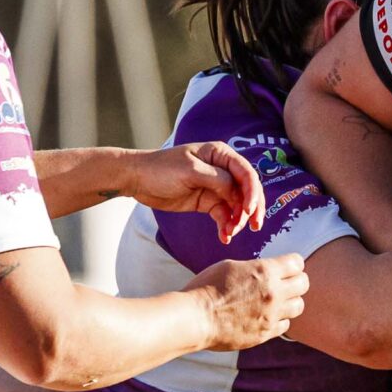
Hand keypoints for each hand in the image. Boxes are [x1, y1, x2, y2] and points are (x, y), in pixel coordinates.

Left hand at [128, 142, 267, 240]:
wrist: (137, 179)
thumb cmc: (161, 168)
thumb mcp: (190, 171)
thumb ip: (217, 180)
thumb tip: (237, 192)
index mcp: (220, 155)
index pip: (246, 173)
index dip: (252, 192)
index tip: (248, 210)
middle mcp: (222, 170)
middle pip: (247, 191)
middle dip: (251, 209)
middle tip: (253, 227)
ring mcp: (215, 187)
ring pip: (237, 206)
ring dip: (238, 221)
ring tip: (230, 234)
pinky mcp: (207, 202)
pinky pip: (224, 215)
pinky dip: (226, 226)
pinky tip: (224, 237)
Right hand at [189, 253, 307, 349]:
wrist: (195, 318)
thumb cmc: (206, 288)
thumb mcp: (231, 266)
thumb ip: (256, 269)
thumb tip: (269, 272)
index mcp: (265, 271)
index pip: (297, 262)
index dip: (292, 263)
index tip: (286, 267)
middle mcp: (274, 292)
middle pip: (304, 284)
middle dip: (296, 281)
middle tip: (285, 283)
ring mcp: (271, 315)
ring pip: (299, 306)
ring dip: (290, 302)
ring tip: (277, 301)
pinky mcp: (265, 333)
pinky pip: (285, 326)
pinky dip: (279, 320)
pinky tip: (266, 316)